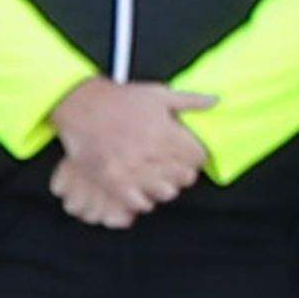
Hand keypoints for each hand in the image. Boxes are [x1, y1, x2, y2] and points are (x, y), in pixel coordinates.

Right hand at [45, 73, 206, 225]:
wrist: (82, 106)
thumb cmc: (121, 99)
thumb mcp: (158, 93)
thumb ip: (189, 100)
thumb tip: (216, 101)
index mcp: (165, 132)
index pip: (198, 157)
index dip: (197, 156)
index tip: (190, 154)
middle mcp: (151, 153)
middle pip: (185, 178)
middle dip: (183, 172)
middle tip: (174, 166)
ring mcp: (132, 170)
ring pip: (166, 193)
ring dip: (166, 186)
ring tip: (158, 178)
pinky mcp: (114, 182)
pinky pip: (140, 204)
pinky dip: (144, 199)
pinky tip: (141, 189)